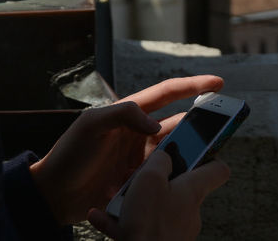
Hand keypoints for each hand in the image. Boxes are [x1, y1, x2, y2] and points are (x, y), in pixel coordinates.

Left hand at [29, 75, 223, 224]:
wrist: (53, 195)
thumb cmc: (69, 155)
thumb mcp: (92, 125)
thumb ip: (124, 115)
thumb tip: (155, 124)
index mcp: (130, 114)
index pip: (168, 93)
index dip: (193, 85)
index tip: (218, 81)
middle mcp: (139, 134)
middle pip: (179, 124)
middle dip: (202, 123)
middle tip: (224, 126)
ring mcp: (140, 159)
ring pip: (176, 152)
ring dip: (192, 153)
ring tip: (210, 155)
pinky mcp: (139, 183)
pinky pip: (165, 177)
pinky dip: (178, 177)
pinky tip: (188, 180)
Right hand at [87, 146, 230, 240]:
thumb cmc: (148, 222)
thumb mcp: (150, 178)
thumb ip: (160, 160)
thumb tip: (163, 157)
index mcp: (193, 191)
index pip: (218, 170)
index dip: (209, 156)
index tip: (194, 149)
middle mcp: (189, 211)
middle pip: (179, 187)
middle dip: (157, 180)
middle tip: (137, 176)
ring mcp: (175, 230)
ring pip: (156, 207)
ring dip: (136, 201)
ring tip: (114, 198)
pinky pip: (141, 227)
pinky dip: (122, 221)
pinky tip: (100, 217)